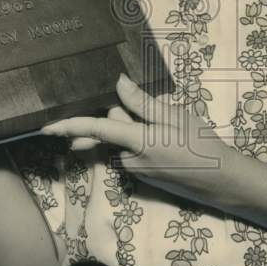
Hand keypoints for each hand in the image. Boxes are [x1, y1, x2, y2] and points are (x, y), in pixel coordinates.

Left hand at [41, 74, 233, 207]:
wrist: (222, 181)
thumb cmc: (201, 145)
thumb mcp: (175, 117)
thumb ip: (142, 103)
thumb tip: (118, 84)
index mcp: (136, 141)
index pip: (95, 129)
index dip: (68, 126)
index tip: (45, 128)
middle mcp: (129, 159)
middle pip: (110, 130)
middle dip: (122, 115)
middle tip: (154, 111)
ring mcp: (135, 171)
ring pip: (122, 141)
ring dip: (134, 128)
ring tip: (169, 127)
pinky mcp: (143, 177)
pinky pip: (131, 151)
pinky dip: (141, 140)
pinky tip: (168, 140)